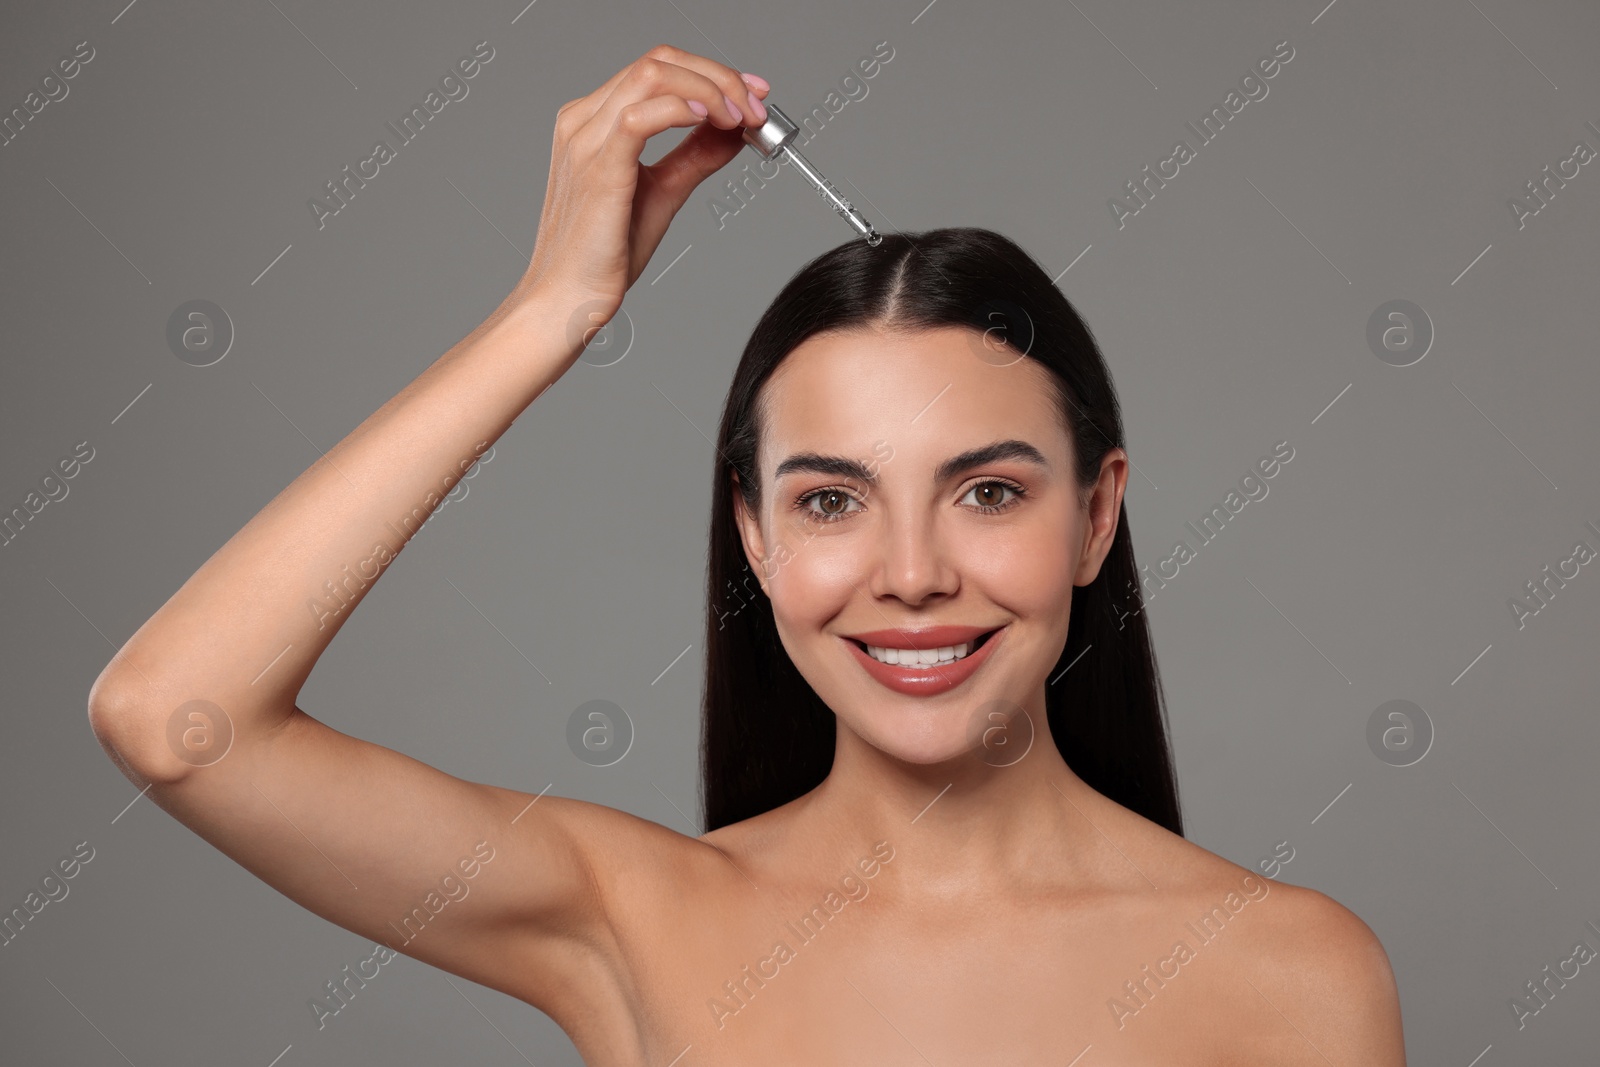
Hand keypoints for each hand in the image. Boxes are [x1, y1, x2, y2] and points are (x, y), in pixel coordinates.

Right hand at [516, 44, 769, 326]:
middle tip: (756, 107)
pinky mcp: (597, 168)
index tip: (752, 95)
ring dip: (709, 89)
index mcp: (593, 120)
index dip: (711, 73)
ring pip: (652, 75)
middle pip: (658, 62)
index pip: (657, 69)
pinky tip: (710, 122)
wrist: (568, 297)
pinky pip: (640, 117)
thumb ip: (695, 156)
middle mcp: (584, 121)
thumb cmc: (602, 254)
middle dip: (719, 76)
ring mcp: (586, 140)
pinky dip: (682, 109)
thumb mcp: (662, 192)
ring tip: (740, 118)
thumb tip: (734, 130)